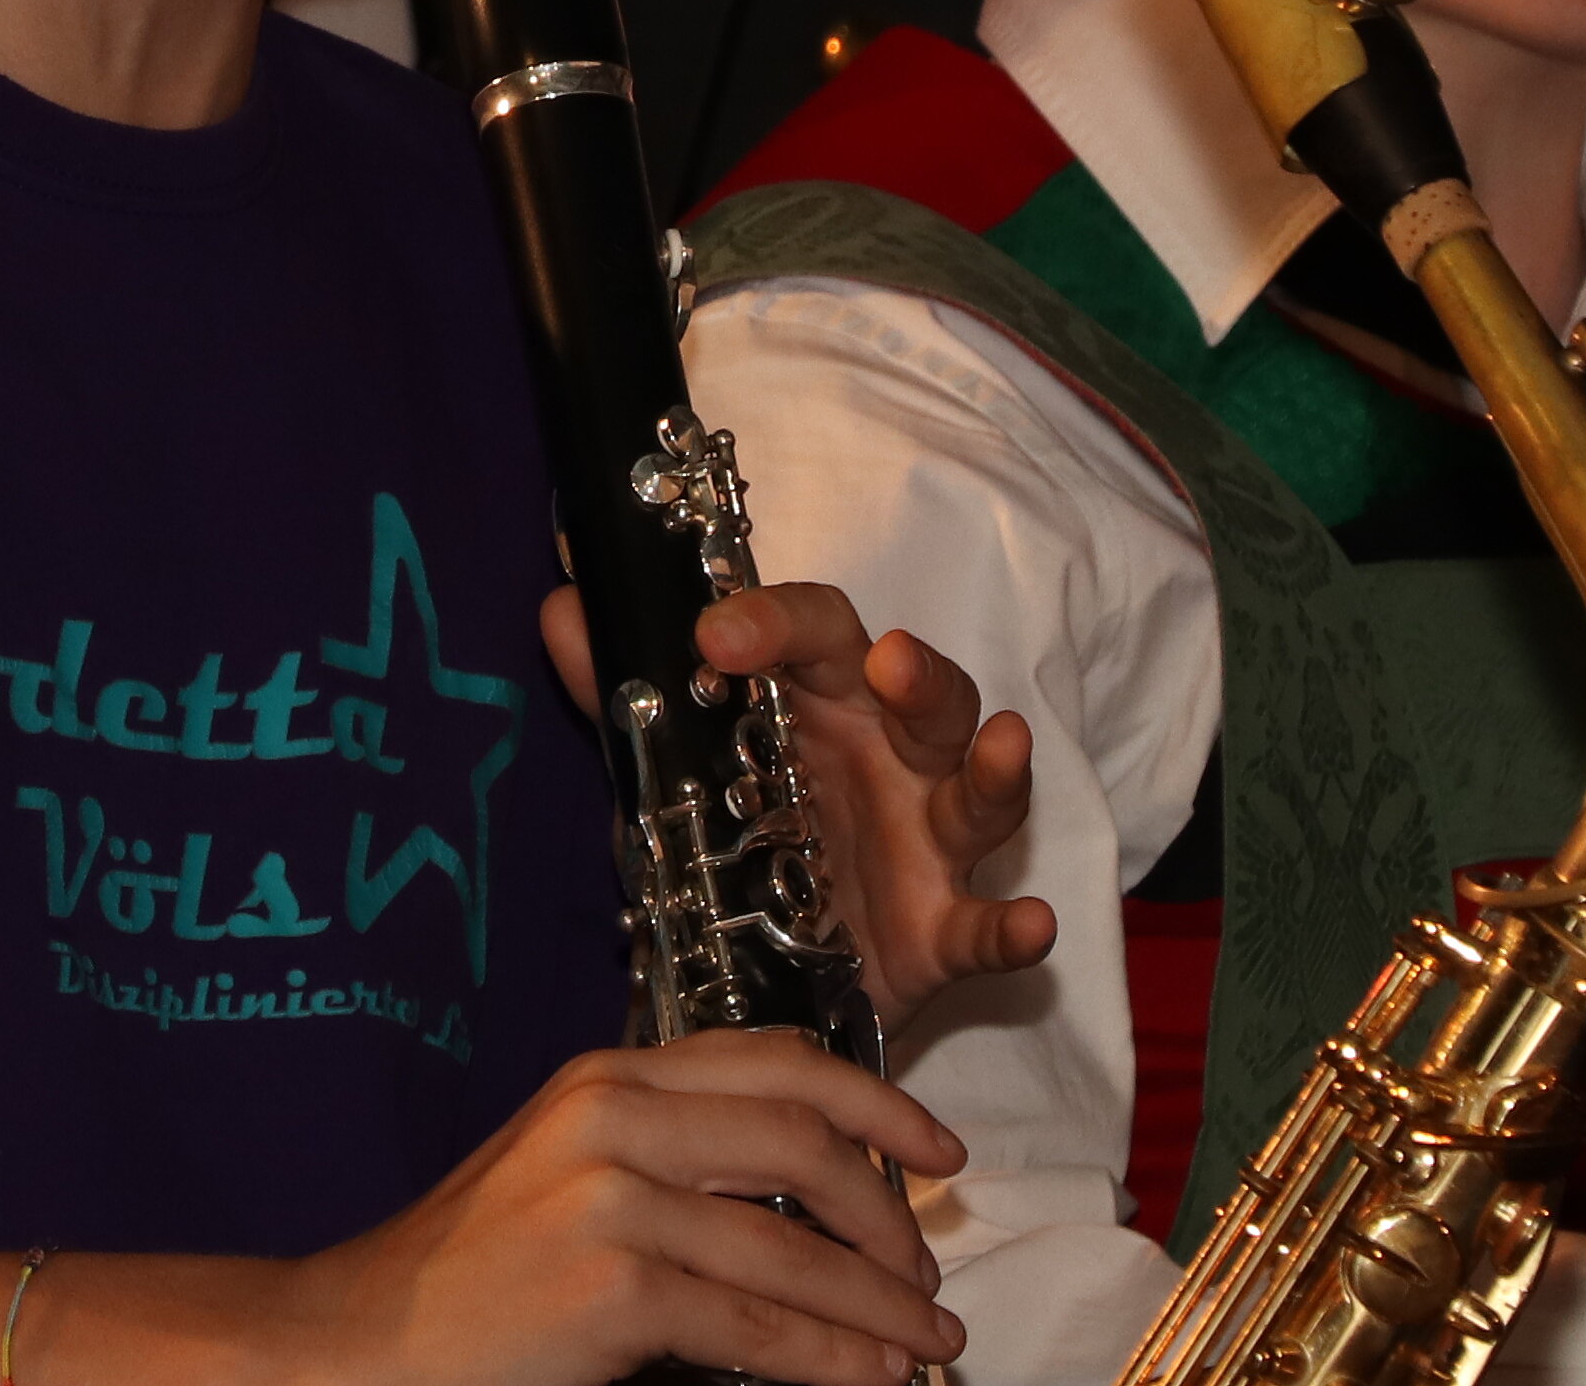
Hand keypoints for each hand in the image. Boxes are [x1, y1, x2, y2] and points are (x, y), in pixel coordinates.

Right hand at [255, 1030, 966, 1385]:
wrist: (358, 1342)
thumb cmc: (469, 1278)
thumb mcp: (566, 1177)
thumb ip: (671, 1160)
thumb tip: (813, 1200)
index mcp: (605, 1078)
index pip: (773, 1058)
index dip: (875, 1098)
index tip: (939, 1151)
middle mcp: (609, 1115)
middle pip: (803, 1136)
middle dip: (889, 1210)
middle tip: (929, 1269)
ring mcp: (609, 1199)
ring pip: (795, 1244)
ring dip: (880, 1302)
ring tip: (927, 1340)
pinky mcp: (610, 1286)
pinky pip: (758, 1323)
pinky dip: (834, 1357)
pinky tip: (872, 1377)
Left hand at [538, 580, 1055, 1029]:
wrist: (761, 980)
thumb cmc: (737, 841)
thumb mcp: (670, 768)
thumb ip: (619, 692)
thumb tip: (560, 604)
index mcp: (822, 703)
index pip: (817, 633)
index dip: (774, 619)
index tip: (712, 630)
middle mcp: (890, 759)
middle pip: (927, 696)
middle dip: (919, 675)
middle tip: (888, 661)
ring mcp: (929, 844)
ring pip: (980, 793)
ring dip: (997, 770)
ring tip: (1004, 743)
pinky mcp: (944, 935)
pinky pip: (988, 929)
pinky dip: (1014, 928)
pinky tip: (1026, 924)